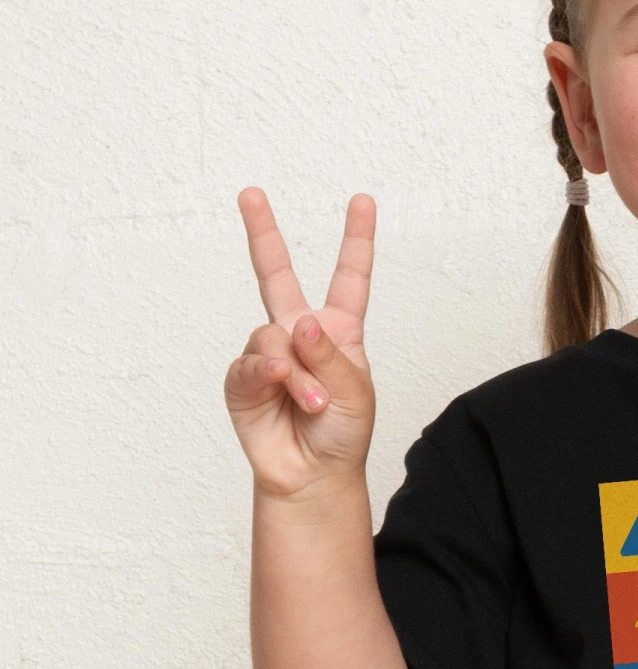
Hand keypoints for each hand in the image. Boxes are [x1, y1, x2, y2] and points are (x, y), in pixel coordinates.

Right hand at [225, 189, 377, 498]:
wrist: (313, 474)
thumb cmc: (343, 434)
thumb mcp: (355, 393)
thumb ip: (330, 356)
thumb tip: (300, 323)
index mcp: (338, 331)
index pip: (349, 278)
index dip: (356, 240)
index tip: (361, 202)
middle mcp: (300, 334)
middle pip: (277, 275)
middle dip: (262, 233)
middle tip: (250, 194)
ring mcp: (268, 353)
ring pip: (272, 335)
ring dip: (297, 372)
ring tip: (313, 403)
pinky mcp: (243, 379)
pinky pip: (251, 362)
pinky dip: (268, 375)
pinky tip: (280, 387)